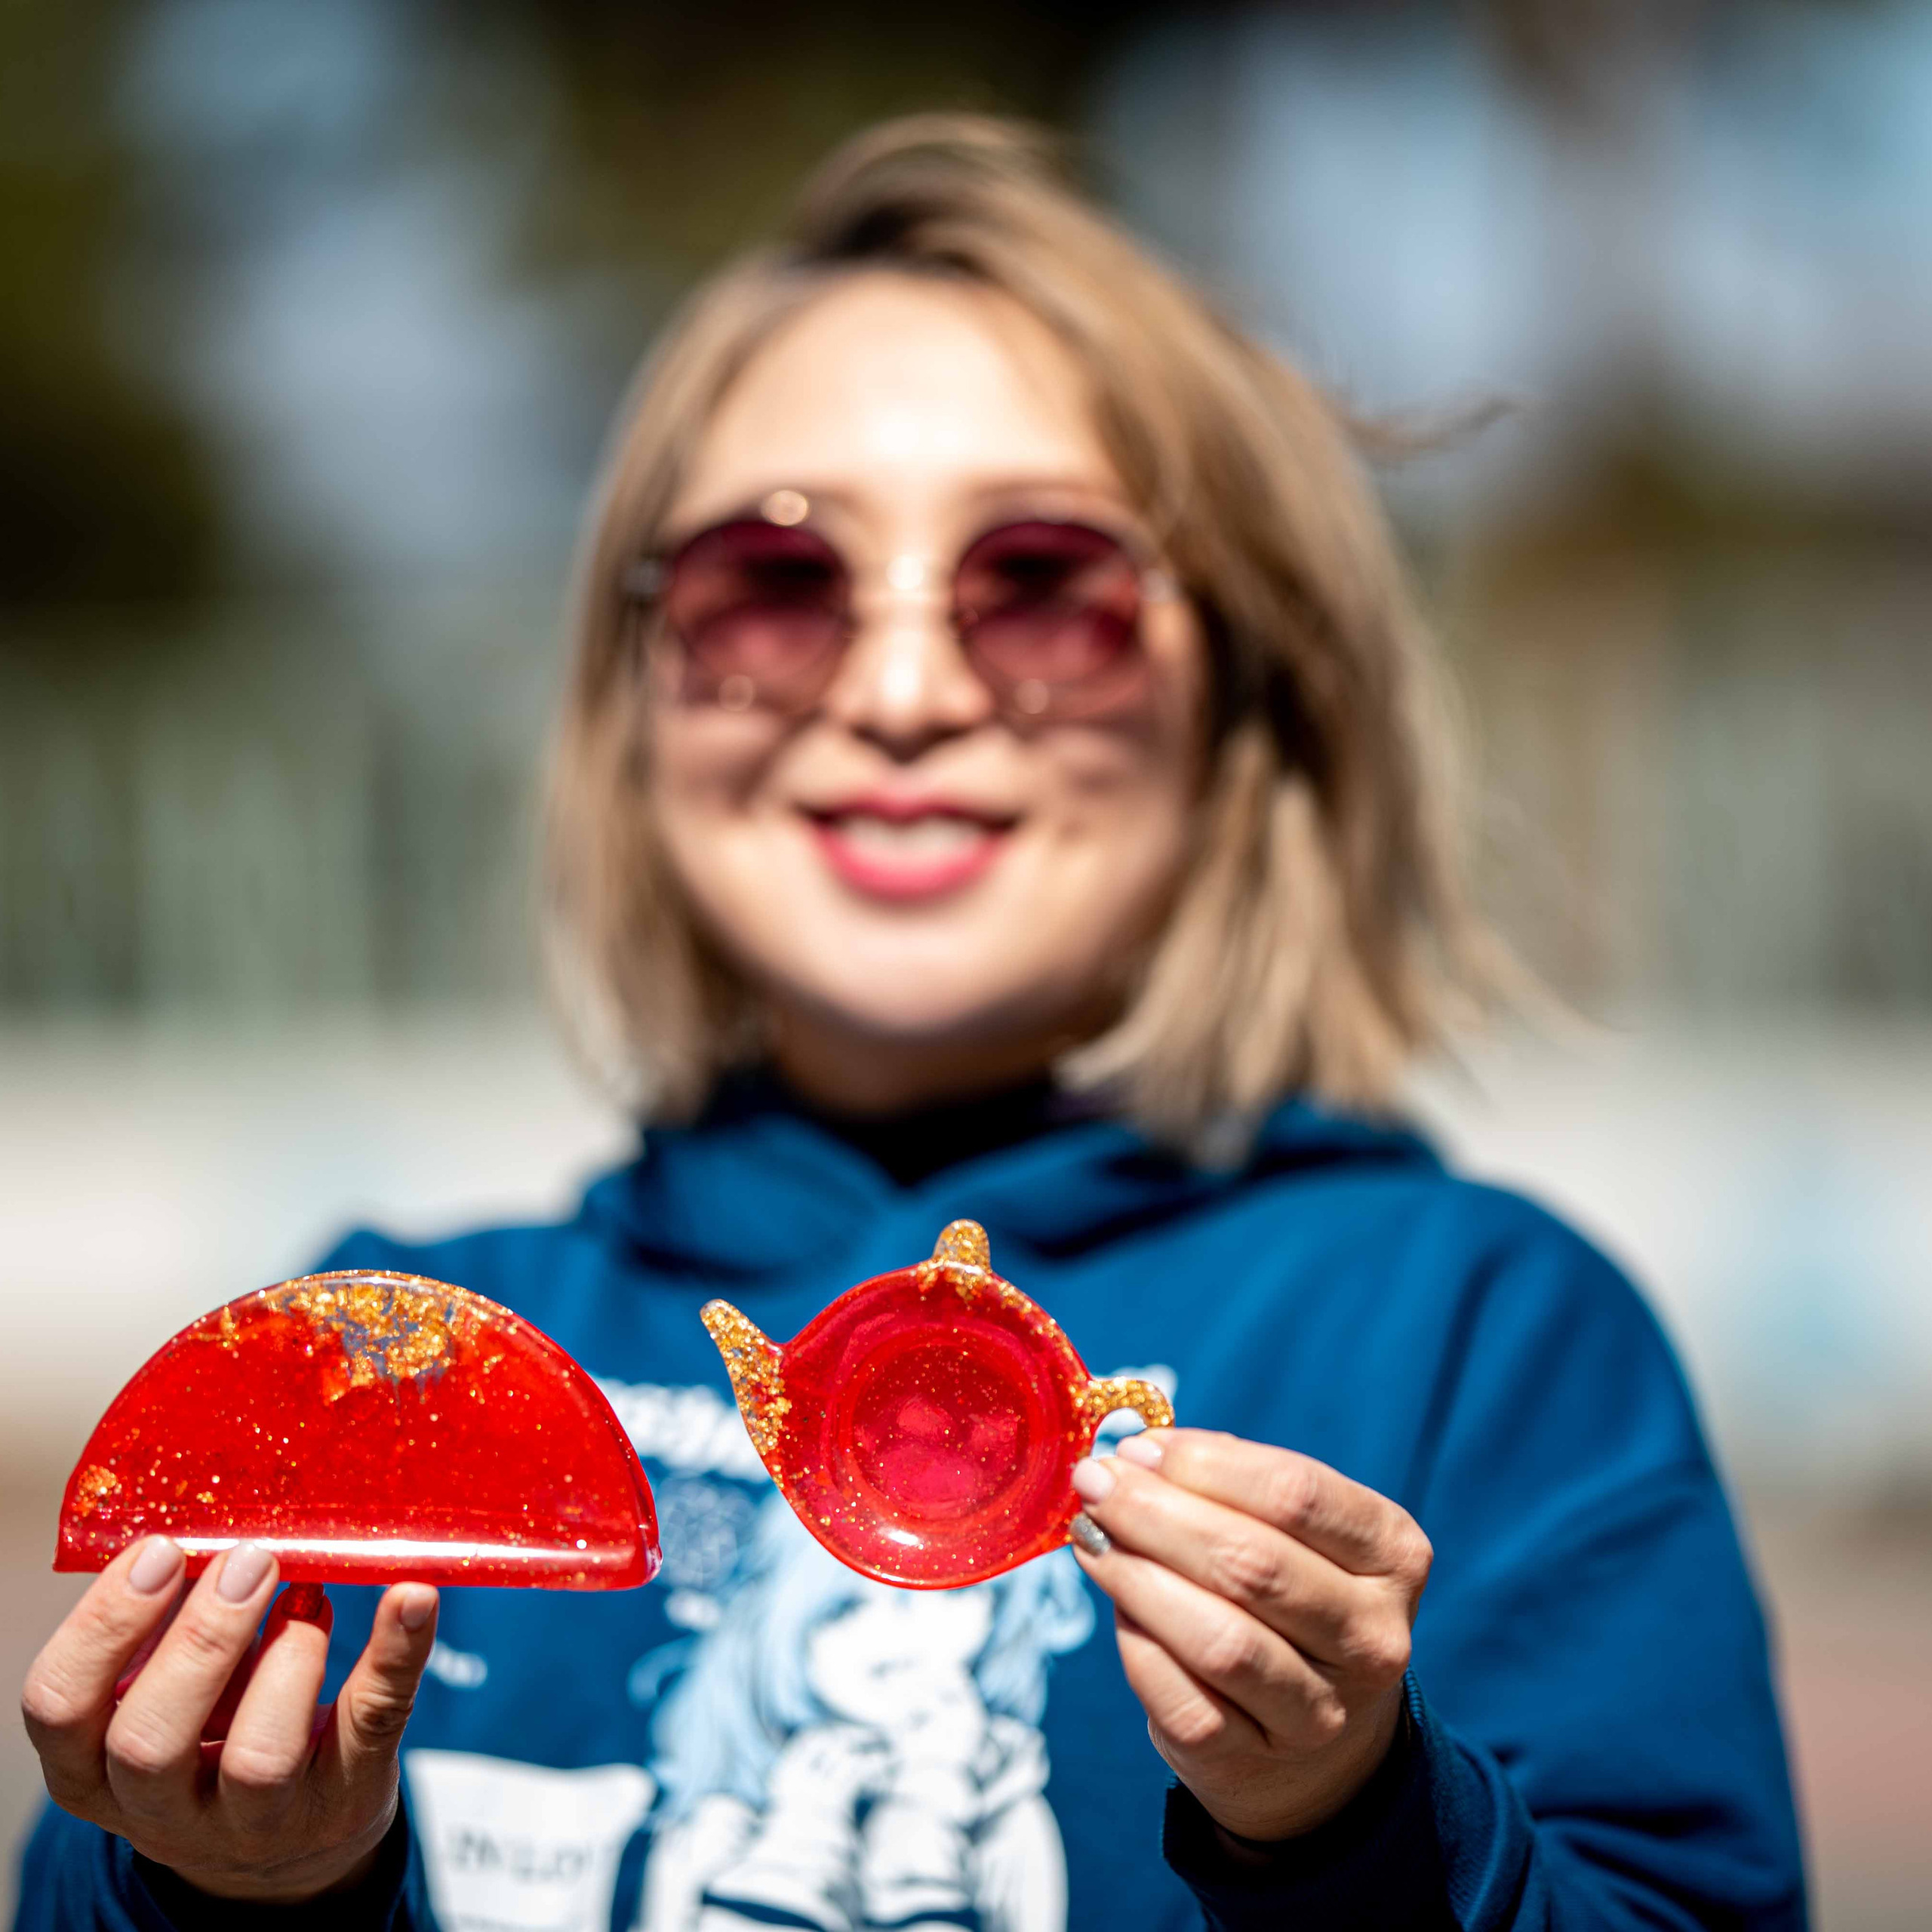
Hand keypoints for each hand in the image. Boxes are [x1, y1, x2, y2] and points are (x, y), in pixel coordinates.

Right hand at [22, 1535, 437, 1901]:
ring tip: (309, 1595)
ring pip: (257, 1758)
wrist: (294, 1840)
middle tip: (248, 1561)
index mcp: (96, 1768)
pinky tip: (413, 1596)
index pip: (59, 1706)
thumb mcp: (167, 1696)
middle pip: (148, 1742)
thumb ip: (171, 1629)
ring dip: (288, 1658)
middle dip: (200, 1640)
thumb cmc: (217, 1731)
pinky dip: (396, 1652)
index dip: (103, 1625)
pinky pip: (373, 1722)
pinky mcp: (344, 1797)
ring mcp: (256, 1820)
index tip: (162, 1549)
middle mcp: (163, 1810)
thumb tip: (211, 1525)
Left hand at [1068, 1428, 1429, 1842]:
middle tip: (1095, 1483)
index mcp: (1393, 1554)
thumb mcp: (1291, 1531)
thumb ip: (1225, 1484)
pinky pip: (1182, 1699)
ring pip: (1219, 1639)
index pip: (1297, 1494)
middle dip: (1157, 1514)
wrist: (1315, 1737)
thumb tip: (1139, 1453)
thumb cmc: (1288, 1595)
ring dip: (1137, 1578)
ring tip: (1092, 1538)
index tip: (1139, 1448)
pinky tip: (1115, 1604)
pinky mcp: (1257, 1759)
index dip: (1205, 1465)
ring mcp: (1321, 1710)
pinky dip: (1137, 1644)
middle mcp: (1373, 1636)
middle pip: (1253, 1565)